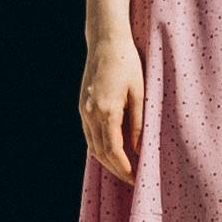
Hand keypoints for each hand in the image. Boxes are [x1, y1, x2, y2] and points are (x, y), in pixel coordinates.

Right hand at [79, 40, 146, 180]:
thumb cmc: (127, 63)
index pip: (114, 151)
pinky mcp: (82, 106)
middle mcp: (91, 113)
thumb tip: (137, 149)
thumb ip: (138, 123)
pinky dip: (99, 147)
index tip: (136, 179)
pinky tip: (111, 151)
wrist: (105, 41)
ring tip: (123, 169)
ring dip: (107, 161)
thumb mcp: (139, 93)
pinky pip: (89, 135)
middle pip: (101, 153)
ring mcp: (84, 110)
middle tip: (131, 180)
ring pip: (92, 146)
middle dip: (116, 169)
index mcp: (107, 111)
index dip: (124, 168)